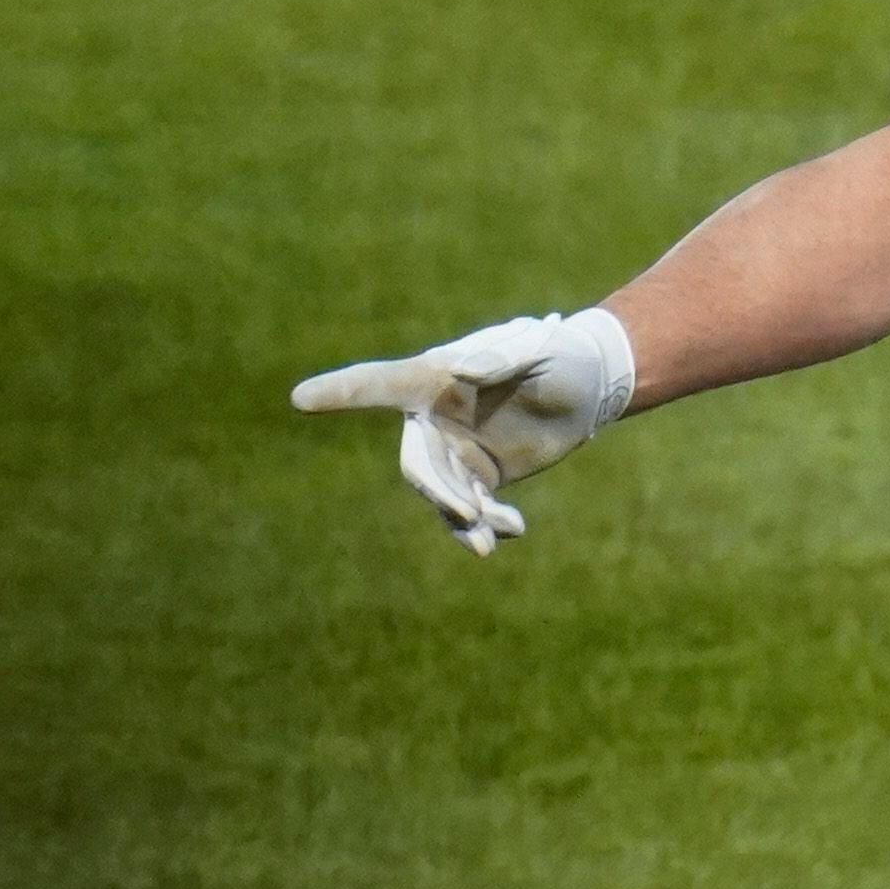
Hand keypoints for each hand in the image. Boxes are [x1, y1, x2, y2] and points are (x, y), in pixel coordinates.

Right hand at [290, 307, 636, 554]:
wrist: (589, 386)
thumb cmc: (559, 353)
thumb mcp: (538, 348)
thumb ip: (500, 355)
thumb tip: (462, 368)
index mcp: (434, 377)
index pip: (378, 384)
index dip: (340, 392)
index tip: (300, 397)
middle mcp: (434, 415)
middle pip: (417, 461)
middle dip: (438, 489)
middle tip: (470, 513)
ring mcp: (455, 450)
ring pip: (441, 494)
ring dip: (461, 519)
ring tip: (489, 540)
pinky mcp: (480, 477)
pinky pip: (470, 510)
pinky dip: (486, 525)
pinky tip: (513, 531)